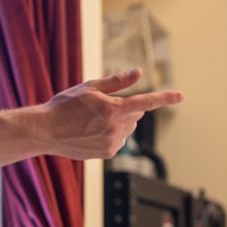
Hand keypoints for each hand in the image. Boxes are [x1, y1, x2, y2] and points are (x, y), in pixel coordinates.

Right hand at [38, 69, 183, 159]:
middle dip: (127, 108)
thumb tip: (138, 73)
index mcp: (113, 109)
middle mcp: (116, 128)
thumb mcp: (89, 87)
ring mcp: (112, 143)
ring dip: (119, 122)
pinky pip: (119, 141)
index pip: (146, 102)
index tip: (181, 96)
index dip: (165, 98)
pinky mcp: (107, 153)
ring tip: (92, 121)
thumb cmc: (65, 105)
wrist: (45, 131)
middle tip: (103, 106)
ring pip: (128, 129)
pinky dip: (111, 135)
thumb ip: (117, 82)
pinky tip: (92, 132)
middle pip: (136, 115)